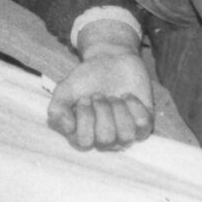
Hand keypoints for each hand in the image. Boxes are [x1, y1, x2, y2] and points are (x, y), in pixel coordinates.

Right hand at [46, 32, 154, 151]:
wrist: (111, 59)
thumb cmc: (87, 78)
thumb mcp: (66, 89)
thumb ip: (57, 108)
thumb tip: (68, 128)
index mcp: (85, 135)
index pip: (84, 142)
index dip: (85, 117)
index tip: (84, 98)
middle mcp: (106, 139)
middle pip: (105, 139)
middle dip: (102, 110)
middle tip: (99, 95)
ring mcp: (126, 133)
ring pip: (126, 135)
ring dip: (118, 108)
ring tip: (114, 96)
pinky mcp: (144, 123)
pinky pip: (143, 124)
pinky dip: (134, 105)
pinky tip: (127, 96)